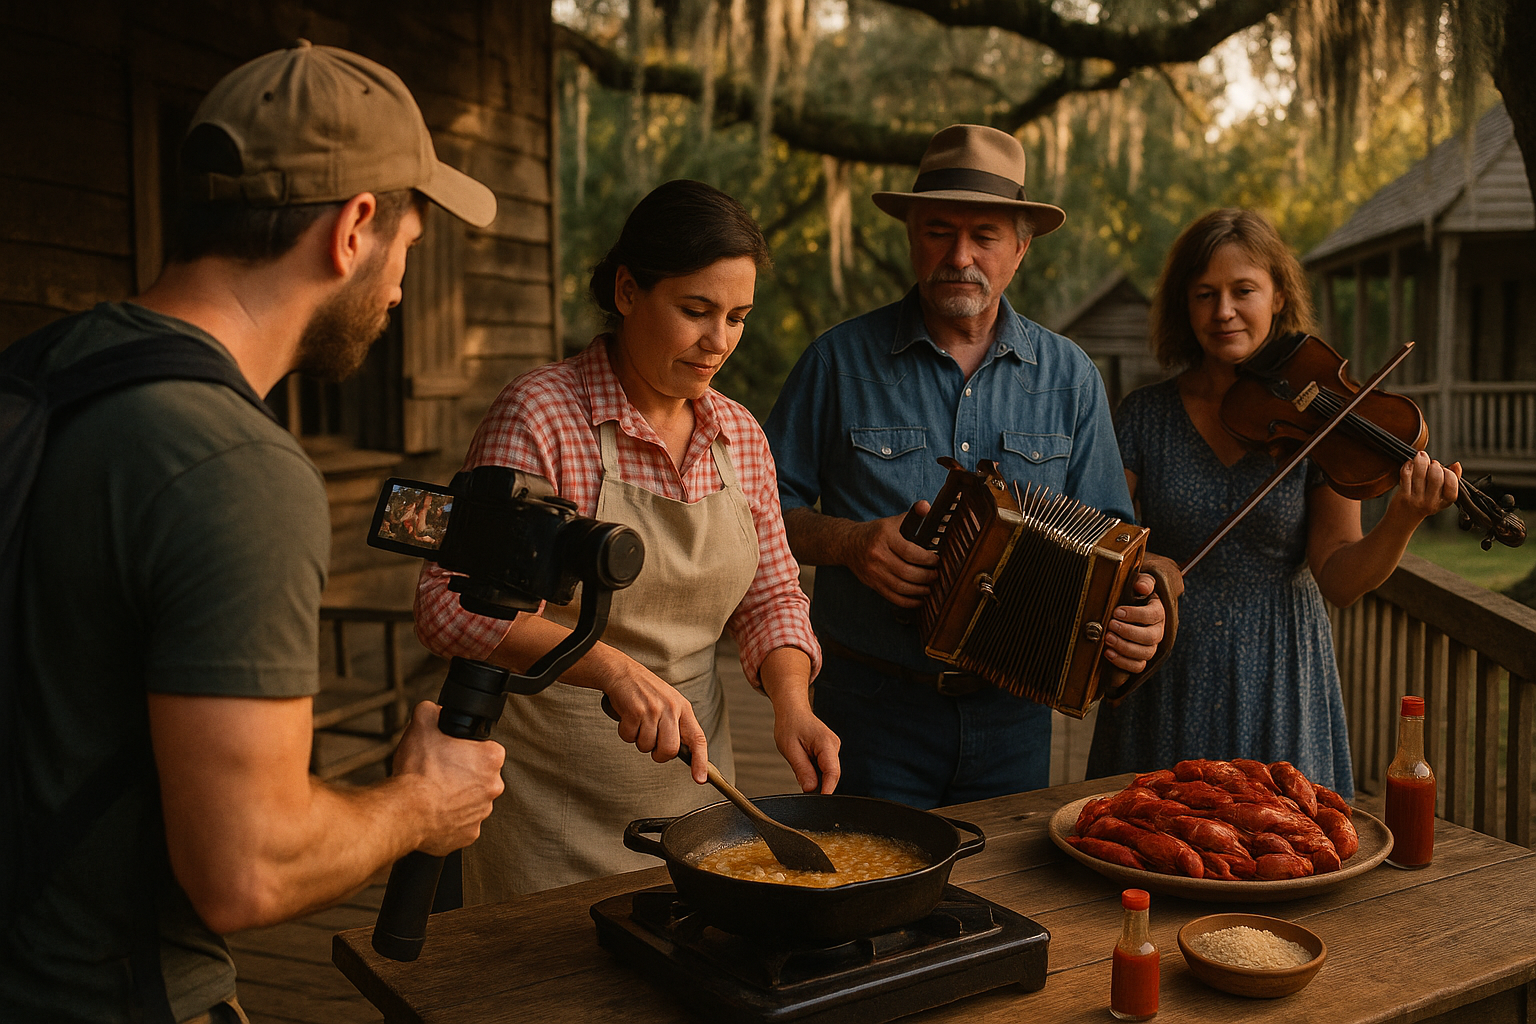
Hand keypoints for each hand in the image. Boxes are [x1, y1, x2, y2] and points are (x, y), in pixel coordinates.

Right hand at [392, 702, 506, 856]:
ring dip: (456, 797)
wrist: (407, 810)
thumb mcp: (422, 724)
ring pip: (471, 800)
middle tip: (440, 772)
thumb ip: (432, 710)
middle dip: (463, 774)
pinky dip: (449, 819)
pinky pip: (461, 824)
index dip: (466, 748)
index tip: (451, 752)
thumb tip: (433, 709)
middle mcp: (493, 786)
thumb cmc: (418, 772)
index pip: (486, 748)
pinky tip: (434, 812)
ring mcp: (482, 813)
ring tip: (434, 793)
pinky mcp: (469, 834)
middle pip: (480, 775)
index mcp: (491, 759)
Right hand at [602, 658, 709, 783]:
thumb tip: (683, 753)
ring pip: (647, 746)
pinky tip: (627, 718)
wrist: (622, 672)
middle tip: (652, 743)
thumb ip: (678, 725)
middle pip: (669, 750)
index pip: (697, 738)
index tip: (700, 779)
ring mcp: (653, 710)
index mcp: (683, 709)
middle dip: (658, 754)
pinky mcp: (635, 711)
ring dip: (639, 740)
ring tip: (638, 723)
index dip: (700, 761)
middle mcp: (671, 709)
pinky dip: (625, 732)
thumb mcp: (670, 703)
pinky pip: (629, 737)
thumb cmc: (647, 692)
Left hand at [772, 704, 841, 793]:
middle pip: (833, 775)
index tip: (820, 802)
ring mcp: (833, 749)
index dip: (827, 790)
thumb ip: (802, 769)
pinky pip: (825, 768)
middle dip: (821, 787)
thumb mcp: (790, 749)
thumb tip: (810, 789)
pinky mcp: (829, 752)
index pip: (832, 773)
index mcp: (826, 743)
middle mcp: (833, 746)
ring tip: (801, 768)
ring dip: (817, 778)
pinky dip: (816, 773)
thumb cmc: (790, 724)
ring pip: (829, 773)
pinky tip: (805, 766)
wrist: (792, 711)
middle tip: (805, 791)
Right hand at [847, 501, 939, 606]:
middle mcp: (877, 555)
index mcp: (884, 536)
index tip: (936, 560)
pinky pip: (892, 597)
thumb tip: (927, 506)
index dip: (927, 558)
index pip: (909, 551)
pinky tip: (919, 600)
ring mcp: (873, 571)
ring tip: (930, 587)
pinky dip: (908, 601)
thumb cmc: (875, 532)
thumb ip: (912, 515)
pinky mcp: (872, 583)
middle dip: (926, 576)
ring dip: (919, 590)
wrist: (848, 544)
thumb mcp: (892, 521)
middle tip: (936, 575)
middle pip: (906, 571)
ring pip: (900, 587)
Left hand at [1103, 573, 1165, 672]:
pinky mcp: (1141, 659)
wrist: (1127, 611)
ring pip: (1144, 653)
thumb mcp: (1139, 584)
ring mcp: (1150, 647)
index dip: (1135, 615)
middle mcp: (1158, 631)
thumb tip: (1141, 587)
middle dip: (1128, 632)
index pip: (1153, 615)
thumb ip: (1143, 582)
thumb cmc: (1133, 596)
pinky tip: (1108, 653)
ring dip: (1124, 647)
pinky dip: (1123, 662)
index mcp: (1158, 612)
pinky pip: (1137, 666)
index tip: (1116, 612)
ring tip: (1107, 638)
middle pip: (1150, 637)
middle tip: (1110, 625)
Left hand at [1389, 451, 1459, 520]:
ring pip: (1420, 474)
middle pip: (1436, 477)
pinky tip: (1410, 464)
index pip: (1452, 484)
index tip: (1443, 468)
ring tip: (1421, 456)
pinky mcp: (1403, 496)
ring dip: (1421, 461)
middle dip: (1434, 465)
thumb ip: (1452, 479)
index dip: (1448, 472)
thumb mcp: (1441, 495)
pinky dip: (1408, 465)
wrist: (1403, 518)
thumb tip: (1456, 464)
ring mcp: (1416, 500)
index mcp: (1445, 501)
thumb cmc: (1423, 503)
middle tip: (1431, 463)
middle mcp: (1431, 502)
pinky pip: (1406, 475)